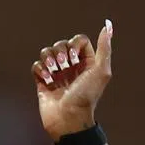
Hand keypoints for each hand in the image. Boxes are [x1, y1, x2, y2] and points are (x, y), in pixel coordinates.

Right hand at [31, 20, 113, 139]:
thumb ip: (104, 48)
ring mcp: (57, 74)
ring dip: (49, 61)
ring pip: (47, 52)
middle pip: (61, 44)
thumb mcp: (101, 71)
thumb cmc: (86, 97)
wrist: (68, 119)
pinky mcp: (43, 81)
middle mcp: (73, 67)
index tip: (75, 58)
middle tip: (63, 67)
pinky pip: (37, 65)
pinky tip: (47, 82)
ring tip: (54, 75)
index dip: (74, 45)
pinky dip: (40, 71)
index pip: (79, 40)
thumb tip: (108, 25)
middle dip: (60, 53)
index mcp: (88, 63)